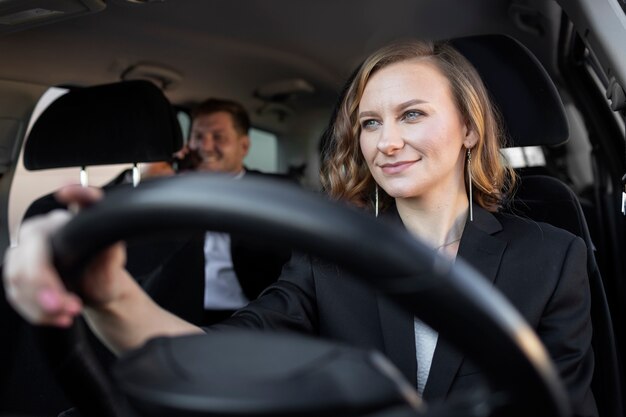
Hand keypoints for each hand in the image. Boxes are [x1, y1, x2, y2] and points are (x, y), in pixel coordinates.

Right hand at [3, 185, 125, 326]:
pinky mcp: (16, 270)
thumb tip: (111, 234)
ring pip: (18, 278)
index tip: (68, 192)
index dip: (76, 193)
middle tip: (69, 307)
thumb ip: (111, 249)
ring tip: (69, 313)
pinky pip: (16, 293)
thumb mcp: (112, 264)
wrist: (95, 291)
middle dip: (44, 286)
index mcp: (73, 220)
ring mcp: (26, 249)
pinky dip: (37, 311)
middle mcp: (45, 228)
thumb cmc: (104, 272)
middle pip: (30, 252)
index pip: (79, 199)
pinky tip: (57, 316)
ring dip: (43, 305)